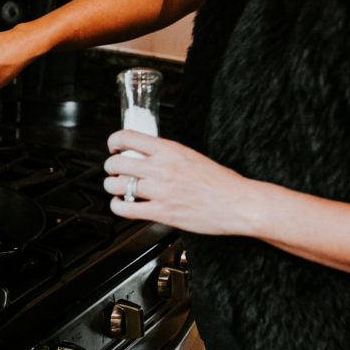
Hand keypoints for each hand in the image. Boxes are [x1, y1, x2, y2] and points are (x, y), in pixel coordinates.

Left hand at [103, 130, 253, 234]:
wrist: (238, 204)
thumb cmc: (221, 183)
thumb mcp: (192, 156)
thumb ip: (168, 154)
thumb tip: (147, 154)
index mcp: (170, 150)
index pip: (128, 137)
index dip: (114, 141)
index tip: (114, 147)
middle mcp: (162, 168)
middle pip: (117, 163)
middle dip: (110, 167)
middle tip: (114, 171)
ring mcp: (160, 191)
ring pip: (117, 185)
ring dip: (111, 187)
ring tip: (117, 188)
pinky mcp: (162, 212)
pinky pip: (126, 209)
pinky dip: (118, 207)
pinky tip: (122, 205)